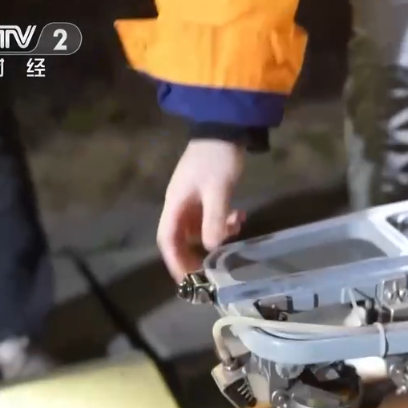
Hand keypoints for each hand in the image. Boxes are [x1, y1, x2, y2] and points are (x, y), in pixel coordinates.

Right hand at [157, 139, 246, 280]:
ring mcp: (193, 199)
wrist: (226, 127)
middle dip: (197, 254)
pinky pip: (211, 217)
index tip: (187, 280)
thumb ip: (214, 219)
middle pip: (182, 238)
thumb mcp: (218, 190)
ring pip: (200, 229)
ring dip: (216, 234)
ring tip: (237, 228)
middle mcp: (179, 204)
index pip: (167, 240)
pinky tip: (241, 215)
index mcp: (175, 203)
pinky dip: (224, 221)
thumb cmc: (217, 158)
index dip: (174, 262)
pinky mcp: (206, 194)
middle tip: (215, 268)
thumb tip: (211, 248)